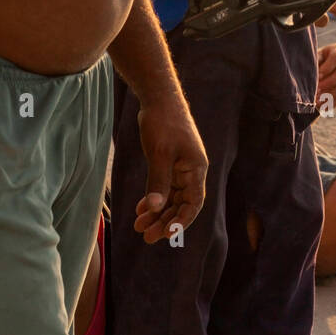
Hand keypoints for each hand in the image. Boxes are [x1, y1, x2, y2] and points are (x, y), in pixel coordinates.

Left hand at [134, 97, 208, 243]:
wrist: (159, 99)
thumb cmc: (163, 123)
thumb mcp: (159, 154)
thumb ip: (158, 182)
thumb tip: (154, 208)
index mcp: (196, 169)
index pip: (193, 204)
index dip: (181, 222)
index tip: (165, 235)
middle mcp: (191, 171)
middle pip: (181, 205)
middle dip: (165, 221)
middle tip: (146, 236)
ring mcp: (180, 168)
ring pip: (171, 199)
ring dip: (157, 213)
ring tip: (139, 226)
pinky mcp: (169, 164)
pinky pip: (163, 188)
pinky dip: (152, 199)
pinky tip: (140, 209)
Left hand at [317, 42, 335, 103]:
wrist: (326, 65)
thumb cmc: (318, 60)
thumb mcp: (316, 56)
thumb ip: (315, 61)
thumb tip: (312, 72)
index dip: (327, 67)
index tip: (318, 76)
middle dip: (329, 83)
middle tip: (316, 90)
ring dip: (330, 95)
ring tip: (317, 101)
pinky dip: (332, 102)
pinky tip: (322, 105)